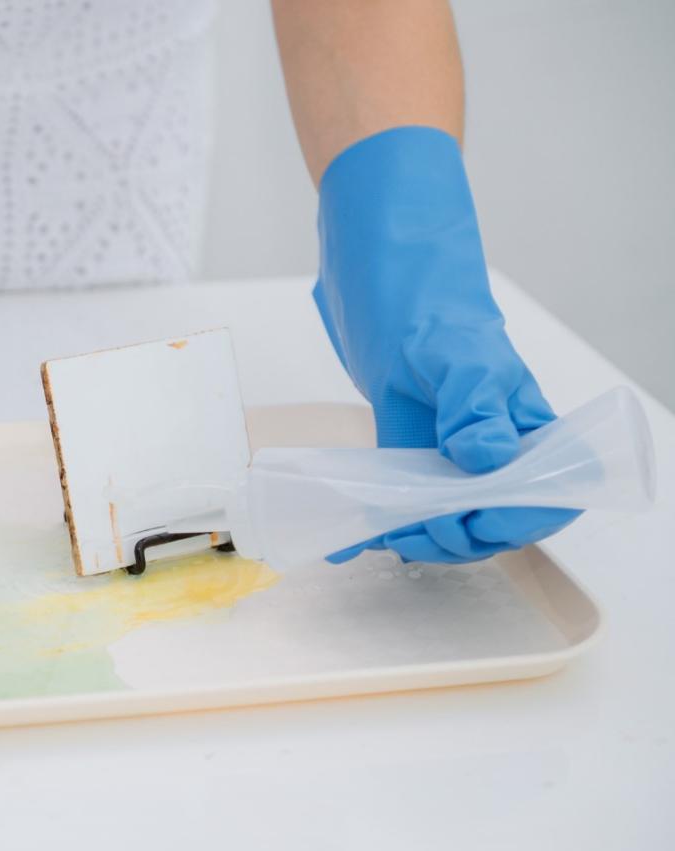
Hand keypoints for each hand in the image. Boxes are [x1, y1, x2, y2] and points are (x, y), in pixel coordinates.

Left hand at [314, 127, 579, 564]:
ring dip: (415, 537)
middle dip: (458, 537)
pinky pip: (399, 496)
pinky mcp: (405, 446)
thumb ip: (474, 404)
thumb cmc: (426, 297)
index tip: (473, 521)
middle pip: (493, 516)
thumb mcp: (452, 350)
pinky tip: (346, 536)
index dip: (518, 519)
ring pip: (445, 515)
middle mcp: (492, 440)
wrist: (376, 268)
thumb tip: (488, 460)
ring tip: (377, 536)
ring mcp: (447, 446)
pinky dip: (375, 521)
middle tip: (413, 534)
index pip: (548, 492)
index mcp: (524, 419)